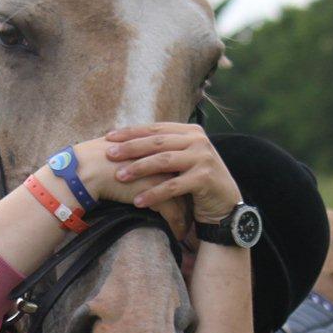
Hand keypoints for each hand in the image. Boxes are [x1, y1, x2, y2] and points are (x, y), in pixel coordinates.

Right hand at [33, 136, 188, 235]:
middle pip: (186, 182)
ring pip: (183, 200)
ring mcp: (162, 176)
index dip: (182, 181)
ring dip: (186, 217)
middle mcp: (164, 160)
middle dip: (190, 200)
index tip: (185, 195)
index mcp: (156, 148)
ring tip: (186, 229)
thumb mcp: (119, 153)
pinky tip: (177, 235)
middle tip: (192, 214)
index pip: (179, 166)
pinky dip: (176, 226)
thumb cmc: (96, 161)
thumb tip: (131, 164)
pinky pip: (173, 214)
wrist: (88, 168)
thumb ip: (132, 156)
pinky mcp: (156, 193)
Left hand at [103, 123, 241, 222]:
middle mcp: (198, 140)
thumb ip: (164, 148)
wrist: (225, 204)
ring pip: (164, 161)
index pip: (155, 128)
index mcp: (190, 131)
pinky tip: (138, 201)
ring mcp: (203, 158)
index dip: (131, 132)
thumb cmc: (196, 181)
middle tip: (109, 154)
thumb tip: (126, 142)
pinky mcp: (204, 178)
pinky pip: (173, 186)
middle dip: (131, 148)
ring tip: (119, 177)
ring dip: (139, 169)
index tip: (108, 137)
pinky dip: (154, 193)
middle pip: (157, 142)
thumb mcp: (182, 159)